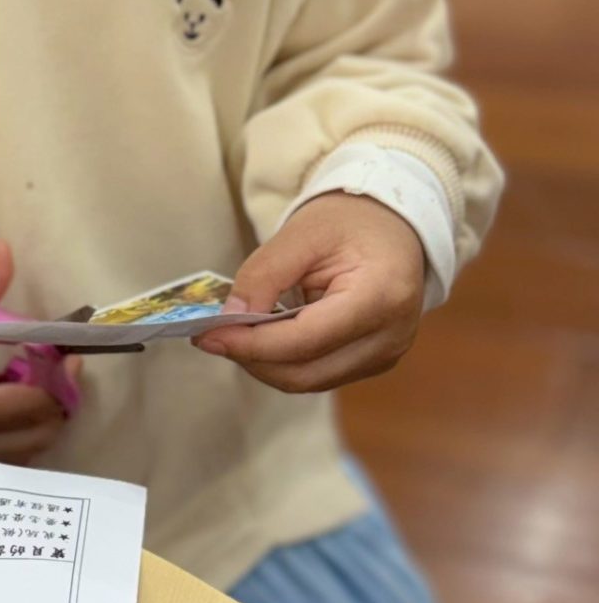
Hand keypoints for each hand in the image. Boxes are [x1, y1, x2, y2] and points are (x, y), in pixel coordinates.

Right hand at [0, 240, 79, 463]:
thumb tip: (5, 249)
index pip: (31, 405)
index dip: (59, 379)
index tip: (66, 354)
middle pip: (39, 434)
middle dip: (57, 399)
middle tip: (56, 368)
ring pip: (28, 452)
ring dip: (39, 417)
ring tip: (29, 381)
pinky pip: (7, 460)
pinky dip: (19, 433)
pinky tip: (6, 403)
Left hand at [196, 194, 424, 392]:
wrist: (394, 225)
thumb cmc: (351, 221)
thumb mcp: (302, 233)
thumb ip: (263, 275)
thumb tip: (229, 319)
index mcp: (381, 296)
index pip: (306, 339)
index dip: (252, 344)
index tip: (207, 335)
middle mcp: (390, 336)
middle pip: (305, 373)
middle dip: (252, 358)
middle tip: (212, 336)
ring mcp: (385, 354)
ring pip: (309, 380)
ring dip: (265, 363)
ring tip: (233, 335)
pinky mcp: (373, 361)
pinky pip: (319, 373)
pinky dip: (284, 360)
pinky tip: (262, 337)